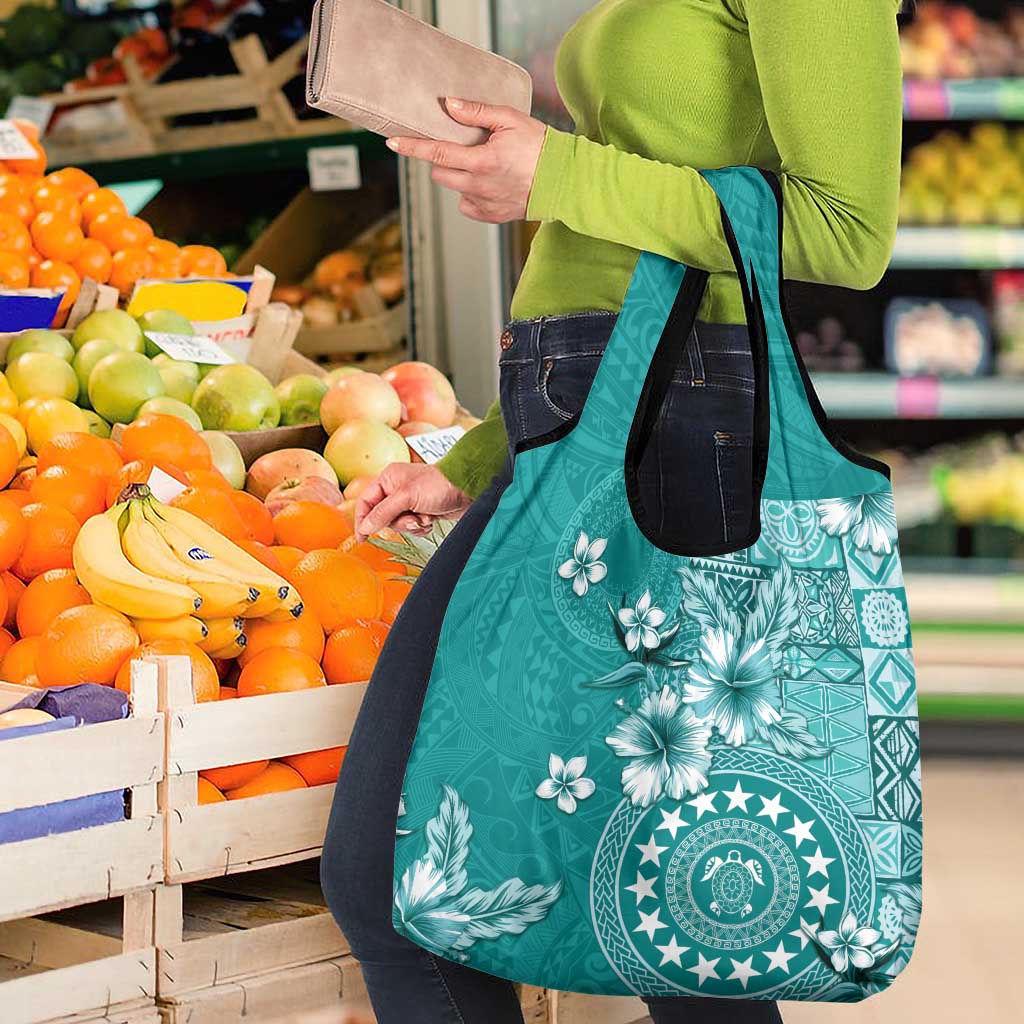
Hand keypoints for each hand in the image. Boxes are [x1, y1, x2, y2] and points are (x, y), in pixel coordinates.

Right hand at [354, 463, 471, 539]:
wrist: (467, 489)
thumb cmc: (438, 485)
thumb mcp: (406, 497)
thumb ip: (383, 512)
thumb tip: (365, 527)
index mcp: (388, 479)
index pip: (365, 502)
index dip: (362, 520)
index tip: (362, 538)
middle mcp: (396, 489)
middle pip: (382, 517)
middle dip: (398, 522)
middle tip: (412, 519)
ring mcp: (409, 501)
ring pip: (398, 524)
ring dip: (412, 525)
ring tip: (425, 517)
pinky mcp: (421, 511)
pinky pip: (412, 527)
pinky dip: (421, 527)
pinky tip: (431, 520)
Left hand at [386, 97, 546, 222]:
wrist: (564, 181)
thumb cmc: (540, 146)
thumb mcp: (510, 119)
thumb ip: (476, 112)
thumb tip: (448, 105)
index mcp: (482, 161)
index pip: (437, 153)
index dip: (412, 147)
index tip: (393, 143)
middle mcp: (479, 186)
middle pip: (440, 173)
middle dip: (442, 159)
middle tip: (460, 147)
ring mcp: (484, 204)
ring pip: (454, 188)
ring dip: (458, 175)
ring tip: (481, 164)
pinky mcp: (491, 216)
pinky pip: (467, 204)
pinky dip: (471, 193)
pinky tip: (488, 183)